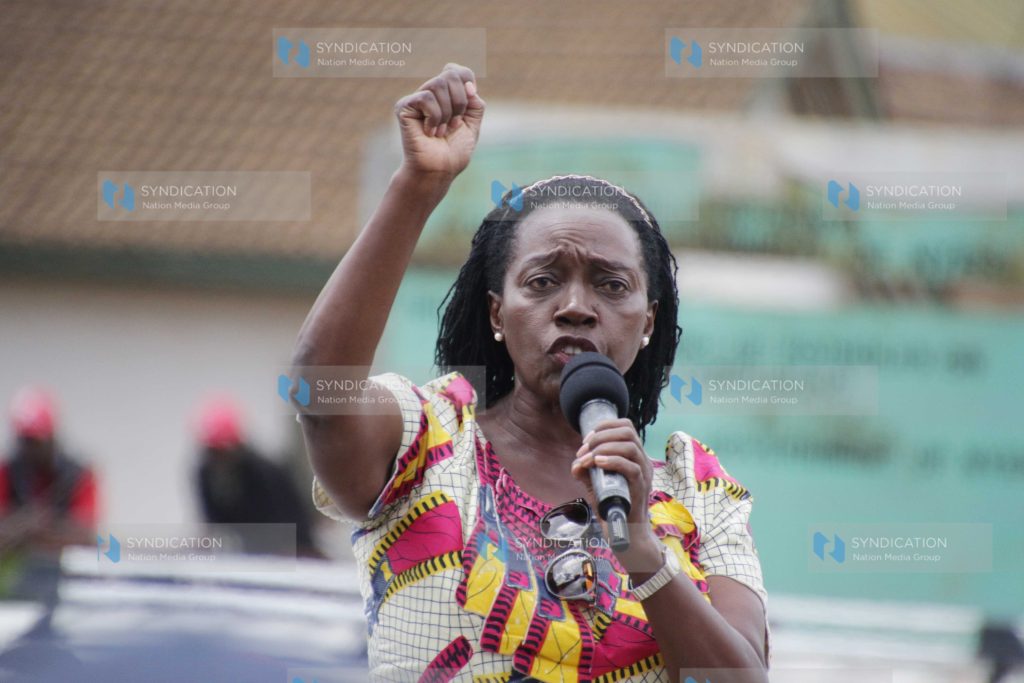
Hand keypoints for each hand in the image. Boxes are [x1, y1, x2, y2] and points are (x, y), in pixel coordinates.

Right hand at [394, 63, 484, 179]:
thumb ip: (475, 104)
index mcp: (446, 96)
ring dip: (446, 113)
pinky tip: (429, 132)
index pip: (457, 71)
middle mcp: (430, 93)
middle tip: (454, 124)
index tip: (468, 103)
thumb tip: (469, 85)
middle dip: (460, 102)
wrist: (439, 170)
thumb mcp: (473, 125)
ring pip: (437, 85)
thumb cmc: (453, 152)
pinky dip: (434, 117)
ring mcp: (416, 99)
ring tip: (441, 131)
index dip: (467, 82)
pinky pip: (426, 98)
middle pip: (451, 75)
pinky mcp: (404, 107)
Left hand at [570, 418, 661, 568]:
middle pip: (627, 431)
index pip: (626, 427)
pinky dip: (612, 461)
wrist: (626, 534)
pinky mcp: (641, 488)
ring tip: (587, 459)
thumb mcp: (596, 486)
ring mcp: (644, 474)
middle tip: (583, 450)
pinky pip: (631, 467)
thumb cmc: (613, 508)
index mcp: (634, 456)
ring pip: (629, 446)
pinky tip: (597, 463)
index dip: (604, 427)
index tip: (587, 440)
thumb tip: (575, 464)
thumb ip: (586, 473)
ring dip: (603, 447)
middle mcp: (642, 461)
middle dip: (601, 436)